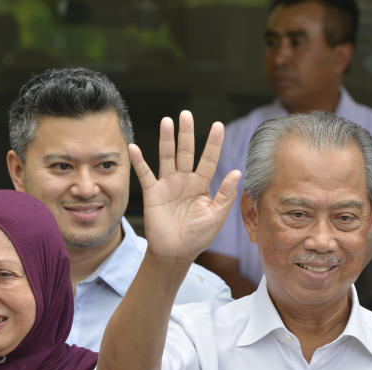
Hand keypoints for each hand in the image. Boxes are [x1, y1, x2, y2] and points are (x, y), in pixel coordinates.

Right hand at [130, 111, 240, 263]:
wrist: (176, 252)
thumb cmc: (198, 236)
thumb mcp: (216, 216)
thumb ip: (226, 195)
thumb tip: (237, 172)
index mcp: (202, 185)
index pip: (209, 159)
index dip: (213, 143)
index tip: (218, 125)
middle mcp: (185, 180)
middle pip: (186, 152)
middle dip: (187, 134)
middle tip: (186, 114)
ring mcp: (168, 184)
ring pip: (167, 157)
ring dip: (166, 140)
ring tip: (167, 121)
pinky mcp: (152, 193)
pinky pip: (145, 174)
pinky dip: (139, 161)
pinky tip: (134, 147)